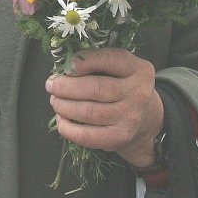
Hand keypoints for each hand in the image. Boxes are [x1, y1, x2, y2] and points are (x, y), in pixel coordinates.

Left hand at [45, 48, 163, 168]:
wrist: (146, 120)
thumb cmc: (124, 88)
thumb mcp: (121, 69)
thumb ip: (98, 63)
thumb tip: (65, 69)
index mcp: (139, 70)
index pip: (111, 59)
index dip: (86, 61)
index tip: (68, 65)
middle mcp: (138, 93)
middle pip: (95, 88)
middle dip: (66, 87)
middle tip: (52, 85)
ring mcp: (129, 118)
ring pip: (88, 111)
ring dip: (64, 106)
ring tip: (55, 101)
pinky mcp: (119, 138)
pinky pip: (87, 135)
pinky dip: (67, 127)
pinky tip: (61, 119)